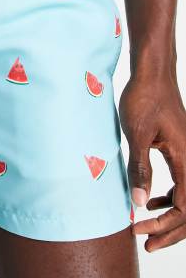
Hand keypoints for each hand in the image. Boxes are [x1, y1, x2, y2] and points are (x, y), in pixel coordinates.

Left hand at [119, 74, 185, 251]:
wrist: (152, 74)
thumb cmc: (144, 98)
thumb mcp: (137, 134)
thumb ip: (139, 168)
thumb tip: (140, 202)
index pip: (184, 208)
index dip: (164, 225)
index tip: (139, 229)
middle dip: (170, 230)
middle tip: (146, 243)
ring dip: (170, 216)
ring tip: (147, 227)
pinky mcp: (180, 150)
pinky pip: (182, 183)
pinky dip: (170, 197)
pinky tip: (152, 199)